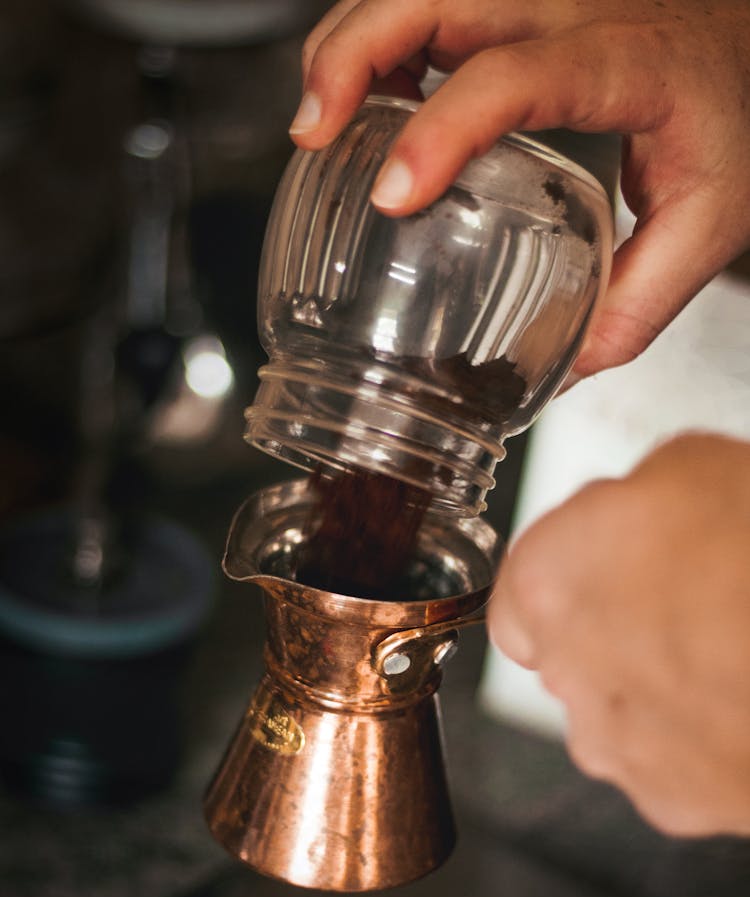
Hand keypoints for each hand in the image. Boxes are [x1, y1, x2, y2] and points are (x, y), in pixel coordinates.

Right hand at [291, 0, 749, 375]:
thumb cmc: (735, 116)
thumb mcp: (711, 222)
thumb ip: (641, 300)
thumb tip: (566, 369)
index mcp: (628, 62)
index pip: (516, 76)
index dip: (441, 129)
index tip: (396, 194)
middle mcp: (576, 8)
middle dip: (355, 51)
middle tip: (312, 130)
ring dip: (351, 40)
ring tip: (317, 121)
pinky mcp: (520, 4)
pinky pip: (431, 0)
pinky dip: (379, 41)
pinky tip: (366, 99)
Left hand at [489, 434, 749, 836]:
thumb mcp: (698, 465)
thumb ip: (638, 494)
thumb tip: (642, 506)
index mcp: (549, 581)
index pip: (522, 582)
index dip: (576, 569)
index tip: (611, 560)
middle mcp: (565, 671)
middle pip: (573, 646)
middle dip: (619, 625)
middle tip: (689, 600)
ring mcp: (615, 744)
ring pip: (619, 710)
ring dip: (658, 686)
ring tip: (728, 652)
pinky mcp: (671, 799)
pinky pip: (670, 762)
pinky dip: (700, 739)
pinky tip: (742, 702)